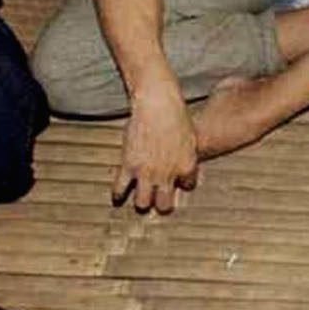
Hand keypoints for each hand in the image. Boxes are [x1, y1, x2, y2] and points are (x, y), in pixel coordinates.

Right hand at [113, 94, 199, 212]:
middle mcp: (168, 174)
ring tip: (140, 200)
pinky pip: (120, 189)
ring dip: (142, 202)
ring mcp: (147, 172)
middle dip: (163, 205)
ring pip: (143, 203)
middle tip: (158, 200)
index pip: (188, 186)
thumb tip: (183, 165)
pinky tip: (118, 196)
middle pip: (165, 205)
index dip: (181, 183)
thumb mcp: (190, 137)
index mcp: (187, 167)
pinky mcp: (129, 165)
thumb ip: (188, 154)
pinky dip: (118, 194)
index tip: (176, 181)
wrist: (157, 104)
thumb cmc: (175, 115)